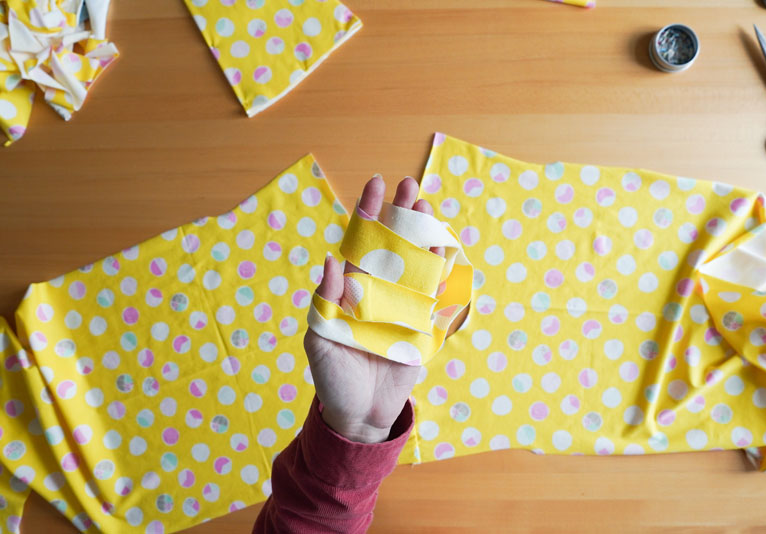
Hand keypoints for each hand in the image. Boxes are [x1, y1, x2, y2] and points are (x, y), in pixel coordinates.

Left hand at [304, 175, 441, 442]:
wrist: (358, 414)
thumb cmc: (332, 376)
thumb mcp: (319, 339)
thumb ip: (325, 301)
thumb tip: (332, 261)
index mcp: (351, 290)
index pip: (360, 244)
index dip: (368, 214)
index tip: (375, 185)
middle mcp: (379, 292)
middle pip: (393, 246)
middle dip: (401, 215)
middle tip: (409, 185)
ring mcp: (402, 307)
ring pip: (417, 264)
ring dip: (424, 236)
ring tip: (428, 208)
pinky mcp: (422, 327)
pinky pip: (435, 297)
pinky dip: (442, 274)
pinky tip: (446, 250)